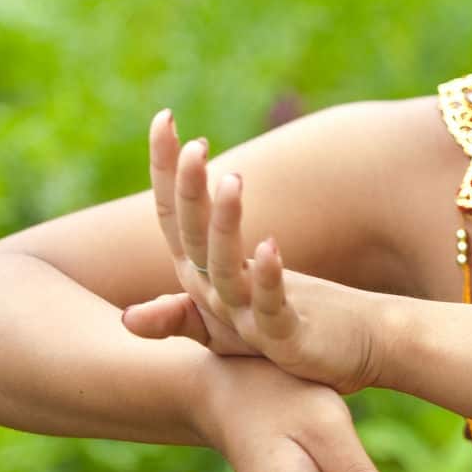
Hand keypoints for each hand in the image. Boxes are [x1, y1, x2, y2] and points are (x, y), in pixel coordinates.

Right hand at [129, 110, 387, 394]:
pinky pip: (271, 306)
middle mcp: (216, 296)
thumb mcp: (229, 303)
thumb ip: (184, 288)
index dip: (163, 169)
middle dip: (190, 191)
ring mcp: (248, 319)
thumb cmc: (285, 321)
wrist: (343, 355)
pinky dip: (268, 276)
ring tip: (234, 180)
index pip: (173, 215)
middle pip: (192, 237)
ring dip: (226, 225)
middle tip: (197, 146)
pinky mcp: (283, 338)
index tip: (165, 116)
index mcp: (201, 276)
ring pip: (226, 270)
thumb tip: (128, 307)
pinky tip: (270, 246)